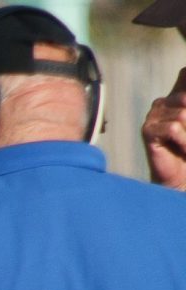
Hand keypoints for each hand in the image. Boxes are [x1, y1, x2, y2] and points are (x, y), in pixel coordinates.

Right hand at [145, 70, 185, 189]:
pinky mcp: (147, 131)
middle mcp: (164, 102)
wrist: (181, 176)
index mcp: (178, 95)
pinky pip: (173, 128)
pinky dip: (183, 141)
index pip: (185, 73)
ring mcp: (153, 115)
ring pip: (183, 114)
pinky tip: (181, 150)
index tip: (184, 114)